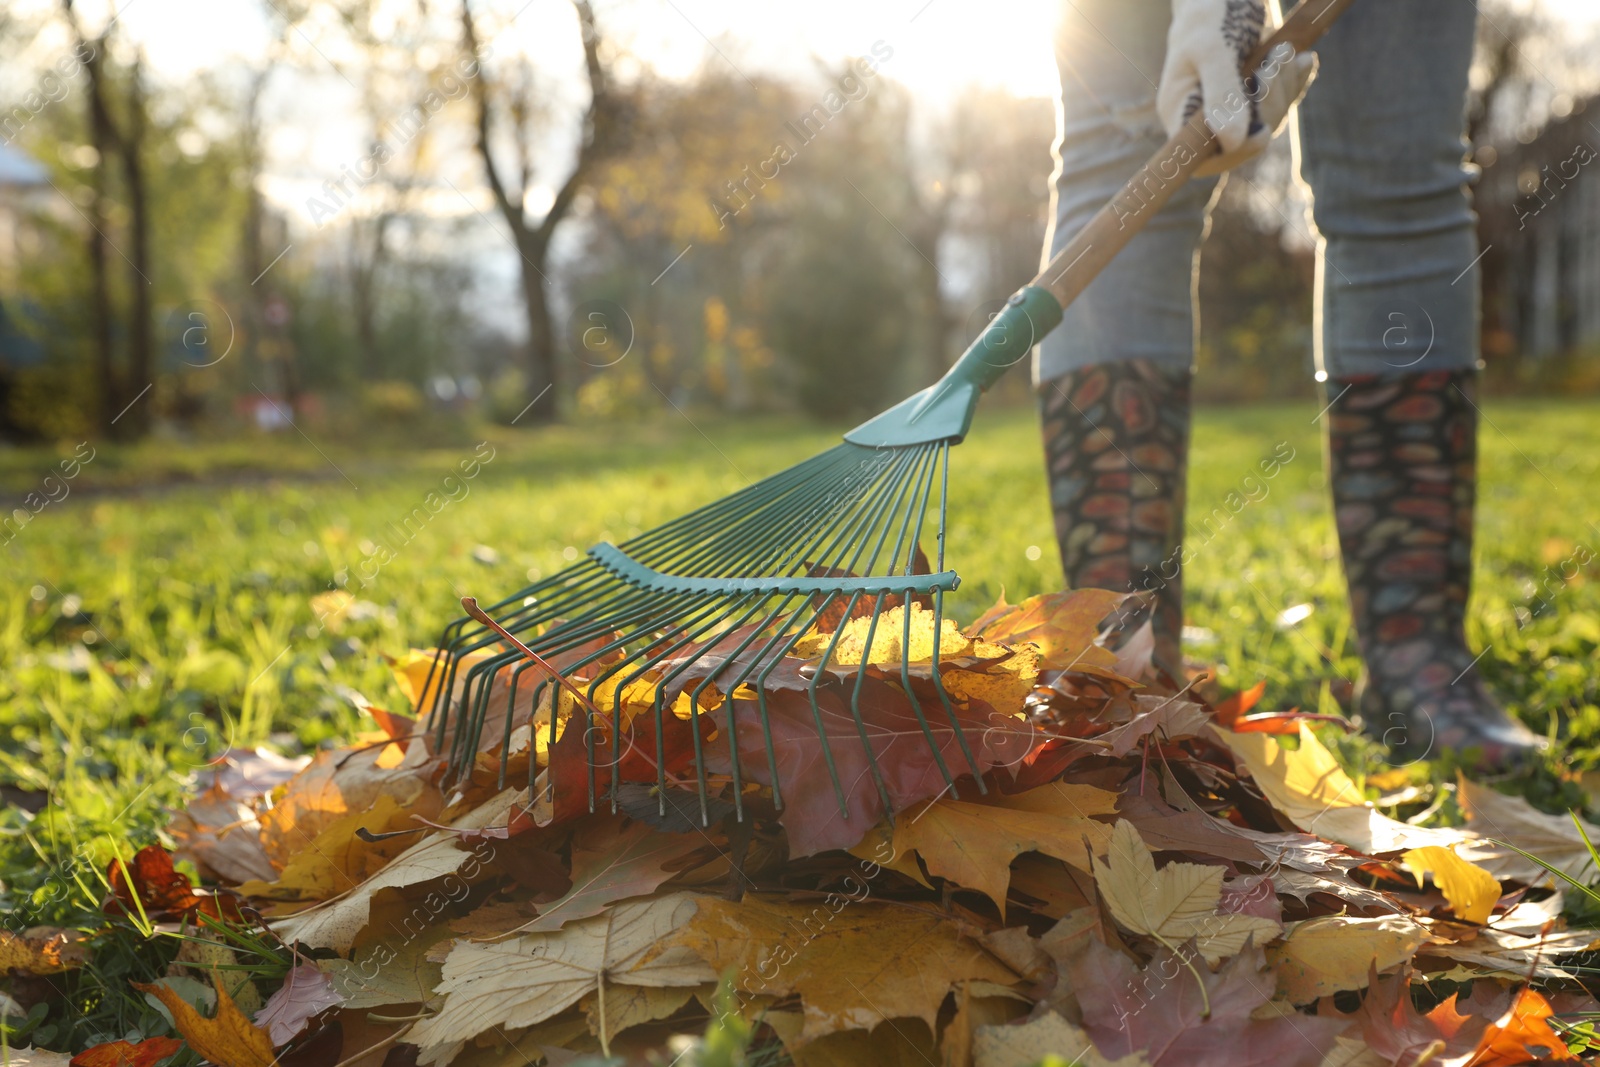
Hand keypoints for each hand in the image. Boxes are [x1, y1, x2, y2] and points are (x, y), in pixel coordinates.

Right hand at [1157, 0, 1317, 176]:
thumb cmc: (1210, 11)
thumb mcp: (1213, 48)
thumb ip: (1222, 94)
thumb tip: (1231, 142)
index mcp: (1180, 111)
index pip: (1203, 157)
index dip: (1234, 153)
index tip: (1261, 133)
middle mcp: (1202, 115)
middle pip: (1243, 141)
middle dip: (1269, 104)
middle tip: (1275, 60)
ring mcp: (1228, 106)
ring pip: (1267, 121)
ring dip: (1284, 87)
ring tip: (1284, 50)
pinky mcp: (1252, 92)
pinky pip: (1280, 102)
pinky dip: (1294, 81)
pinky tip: (1302, 59)